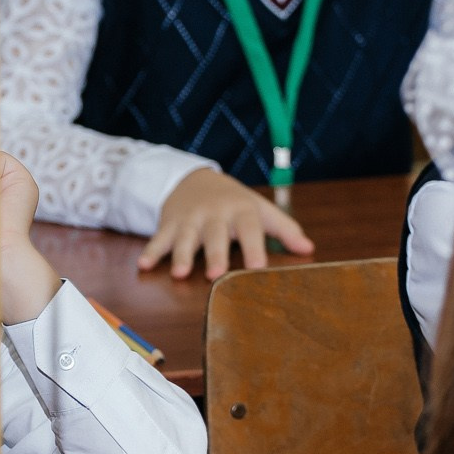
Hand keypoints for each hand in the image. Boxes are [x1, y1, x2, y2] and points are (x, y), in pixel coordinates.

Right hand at [140, 167, 312, 278]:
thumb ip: (283, 229)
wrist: (194, 179)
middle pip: (215, 234)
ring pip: (186, 238)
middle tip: (217, 275)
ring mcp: (190, 218)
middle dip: (215, 254)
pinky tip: (144, 265)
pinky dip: (151, 251)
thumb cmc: (234, 202)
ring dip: (182, 255)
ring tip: (181, 273)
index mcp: (241, 210)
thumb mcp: (260, 210)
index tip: (257, 268)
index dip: (254, 247)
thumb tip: (308, 249)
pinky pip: (159, 238)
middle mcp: (215, 213)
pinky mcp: (170, 224)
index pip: (250, 228)